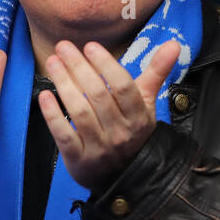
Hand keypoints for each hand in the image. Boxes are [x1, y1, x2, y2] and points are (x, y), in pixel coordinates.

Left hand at [39, 38, 180, 191]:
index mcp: (139, 117)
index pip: (123, 87)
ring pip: (80, 112)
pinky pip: (63, 135)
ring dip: (63, 84)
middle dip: (79, 68)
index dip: (106, 65)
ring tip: (52, 62)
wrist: (123, 175)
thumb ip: (156, 72)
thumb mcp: (146, 103)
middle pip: (98, 95)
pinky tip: (45, 95)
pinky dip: (53, 114)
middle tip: (63, 47)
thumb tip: (174, 44)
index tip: (90, 46)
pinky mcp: (79, 160)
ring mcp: (100, 148)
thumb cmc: (132, 130)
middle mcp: (121, 133)